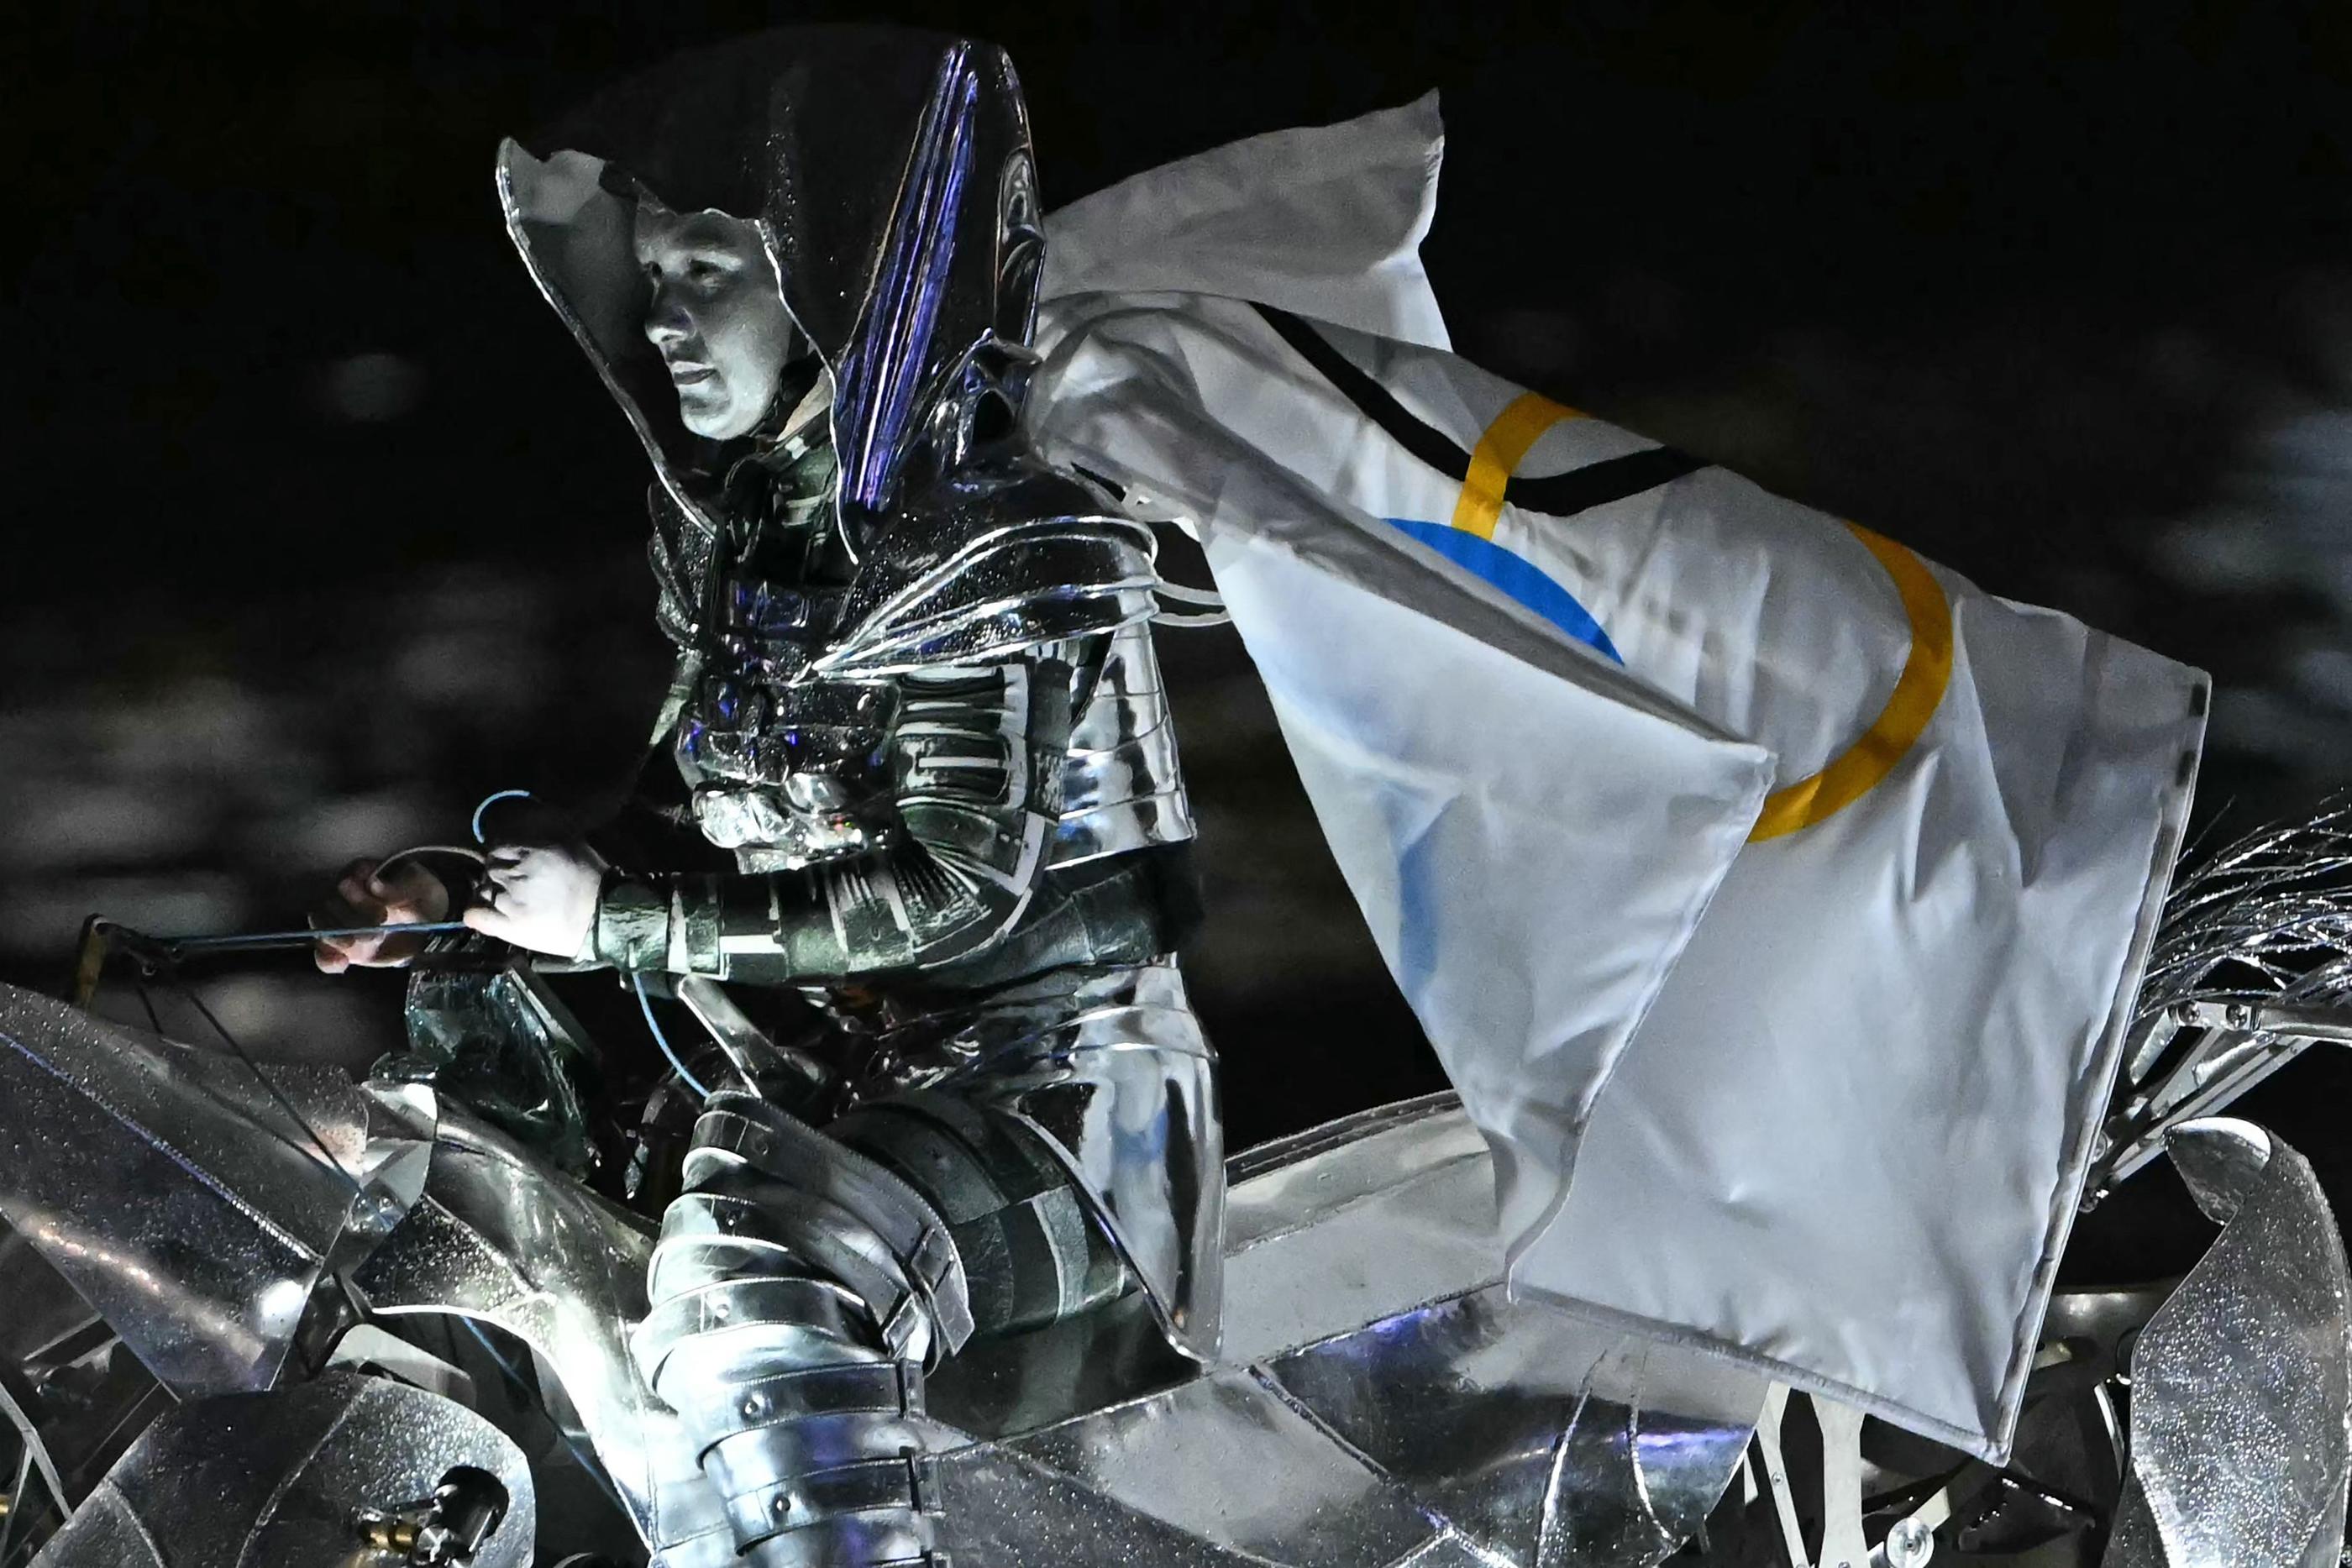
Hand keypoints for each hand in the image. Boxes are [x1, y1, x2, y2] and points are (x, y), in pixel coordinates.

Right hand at [314, 857, 451, 971]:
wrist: (428, 926)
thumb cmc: (422, 898)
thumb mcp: (421, 888)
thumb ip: (400, 887)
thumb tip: (374, 884)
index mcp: (362, 873)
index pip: (348, 881)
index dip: (359, 898)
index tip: (382, 915)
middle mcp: (342, 894)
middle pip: (330, 904)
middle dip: (350, 920)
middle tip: (375, 933)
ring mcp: (338, 920)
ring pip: (320, 926)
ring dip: (335, 937)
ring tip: (354, 945)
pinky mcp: (339, 945)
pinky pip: (322, 952)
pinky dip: (327, 958)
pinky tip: (341, 963)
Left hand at [464, 842, 606, 958]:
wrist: (602, 918)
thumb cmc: (593, 879)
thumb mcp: (574, 842)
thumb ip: (548, 828)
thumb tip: (531, 814)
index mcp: (531, 852)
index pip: (498, 847)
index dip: (505, 855)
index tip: (515, 862)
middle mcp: (516, 873)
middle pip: (489, 867)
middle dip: (499, 873)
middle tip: (515, 882)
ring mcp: (509, 901)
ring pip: (482, 889)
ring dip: (491, 891)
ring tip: (509, 899)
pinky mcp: (508, 926)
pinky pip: (474, 915)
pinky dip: (476, 913)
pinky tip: (488, 913)